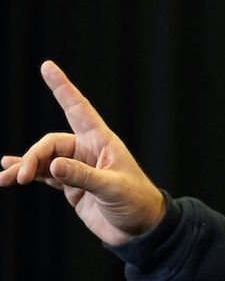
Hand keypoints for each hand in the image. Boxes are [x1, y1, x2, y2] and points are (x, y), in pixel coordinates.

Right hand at [0, 61, 164, 245]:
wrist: (140, 228)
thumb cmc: (135, 202)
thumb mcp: (111, 188)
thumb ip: (82, 176)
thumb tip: (51, 164)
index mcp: (102, 141)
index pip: (78, 108)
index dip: (62, 87)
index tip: (47, 66)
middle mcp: (88, 150)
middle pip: (51, 143)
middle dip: (32, 157)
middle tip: (19, 177)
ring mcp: (78, 168)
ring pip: (44, 160)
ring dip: (24, 166)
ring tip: (4, 178)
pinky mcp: (72, 185)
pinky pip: (44, 174)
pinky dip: (27, 172)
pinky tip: (8, 173)